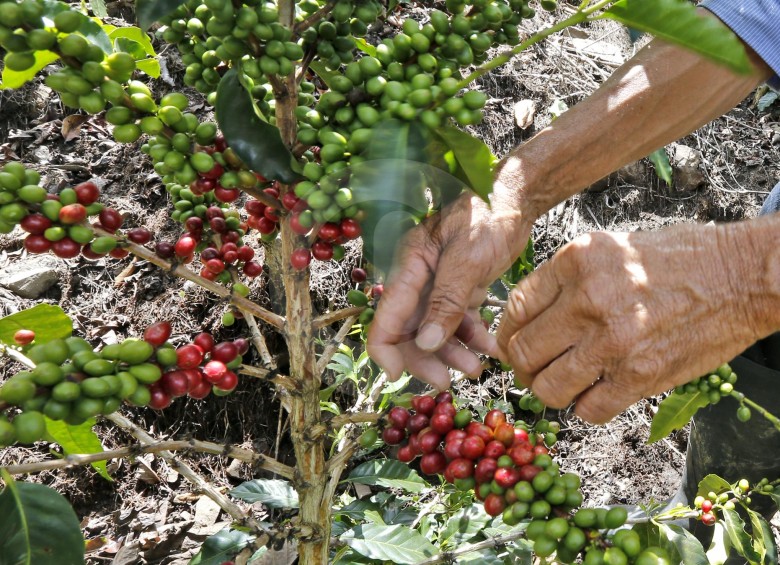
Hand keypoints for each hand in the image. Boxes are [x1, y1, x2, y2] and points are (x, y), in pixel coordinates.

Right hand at [367, 186, 530, 390]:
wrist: (515, 199)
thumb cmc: (487, 217)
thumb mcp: (467, 259)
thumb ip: (446, 301)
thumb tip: (428, 342)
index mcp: (408, 266)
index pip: (385, 316)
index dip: (385, 349)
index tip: (398, 375)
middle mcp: (417, 279)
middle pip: (408, 331)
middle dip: (425, 359)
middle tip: (449, 383)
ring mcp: (437, 286)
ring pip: (434, 332)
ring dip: (452, 353)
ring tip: (479, 368)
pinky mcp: (458, 290)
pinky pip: (457, 322)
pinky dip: (472, 337)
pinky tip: (492, 348)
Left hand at [497, 223, 762, 423]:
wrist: (741, 276)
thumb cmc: (676, 258)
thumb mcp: (609, 247)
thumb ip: (564, 279)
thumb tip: (525, 315)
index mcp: (575, 261)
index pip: (514, 308)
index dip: (506, 333)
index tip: (512, 342)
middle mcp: (588, 300)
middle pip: (522, 352)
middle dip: (523, 366)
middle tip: (535, 367)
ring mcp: (613, 341)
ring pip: (547, 388)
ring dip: (550, 391)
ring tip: (564, 382)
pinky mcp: (641, 376)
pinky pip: (589, 410)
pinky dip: (586, 407)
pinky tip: (597, 392)